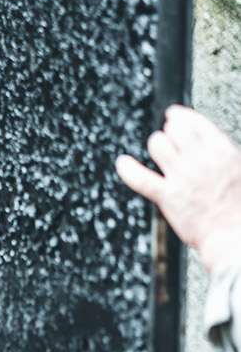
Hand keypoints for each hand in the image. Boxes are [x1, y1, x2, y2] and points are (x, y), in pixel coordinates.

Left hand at [116, 106, 240, 273]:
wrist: (233, 235)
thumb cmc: (239, 209)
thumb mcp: (240, 171)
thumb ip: (223, 155)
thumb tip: (210, 145)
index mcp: (222, 152)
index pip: (195, 122)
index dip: (181, 116)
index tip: (174, 116)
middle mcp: (200, 160)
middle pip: (175, 130)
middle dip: (169, 129)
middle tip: (168, 133)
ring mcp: (182, 178)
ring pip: (158, 145)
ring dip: (156, 144)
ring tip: (158, 150)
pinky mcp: (168, 197)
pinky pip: (141, 178)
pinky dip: (128, 170)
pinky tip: (123, 163)